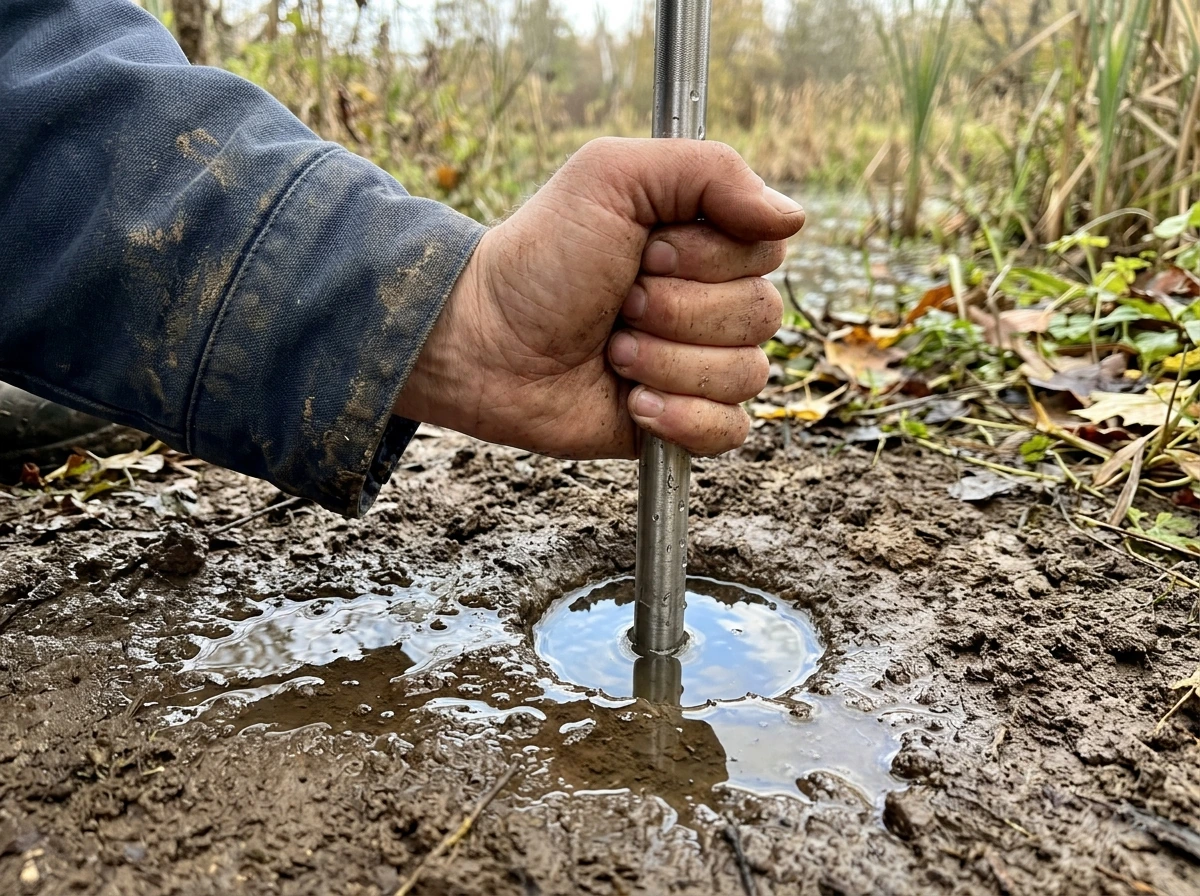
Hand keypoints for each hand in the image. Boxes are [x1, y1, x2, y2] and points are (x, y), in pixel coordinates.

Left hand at [393, 137, 804, 458]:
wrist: (485, 342)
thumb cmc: (540, 256)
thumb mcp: (612, 176)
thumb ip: (709, 170)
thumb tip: (791, 217)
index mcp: (704, 241)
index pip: (766, 250)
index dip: (708, 258)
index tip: (648, 252)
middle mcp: (710, 300)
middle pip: (761, 315)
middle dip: (678, 311)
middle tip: (619, 304)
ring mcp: (698, 363)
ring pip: (747, 375)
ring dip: (667, 362)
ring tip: (612, 350)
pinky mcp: (682, 421)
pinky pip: (730, 431)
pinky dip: (682, 417)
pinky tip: (631, 401)